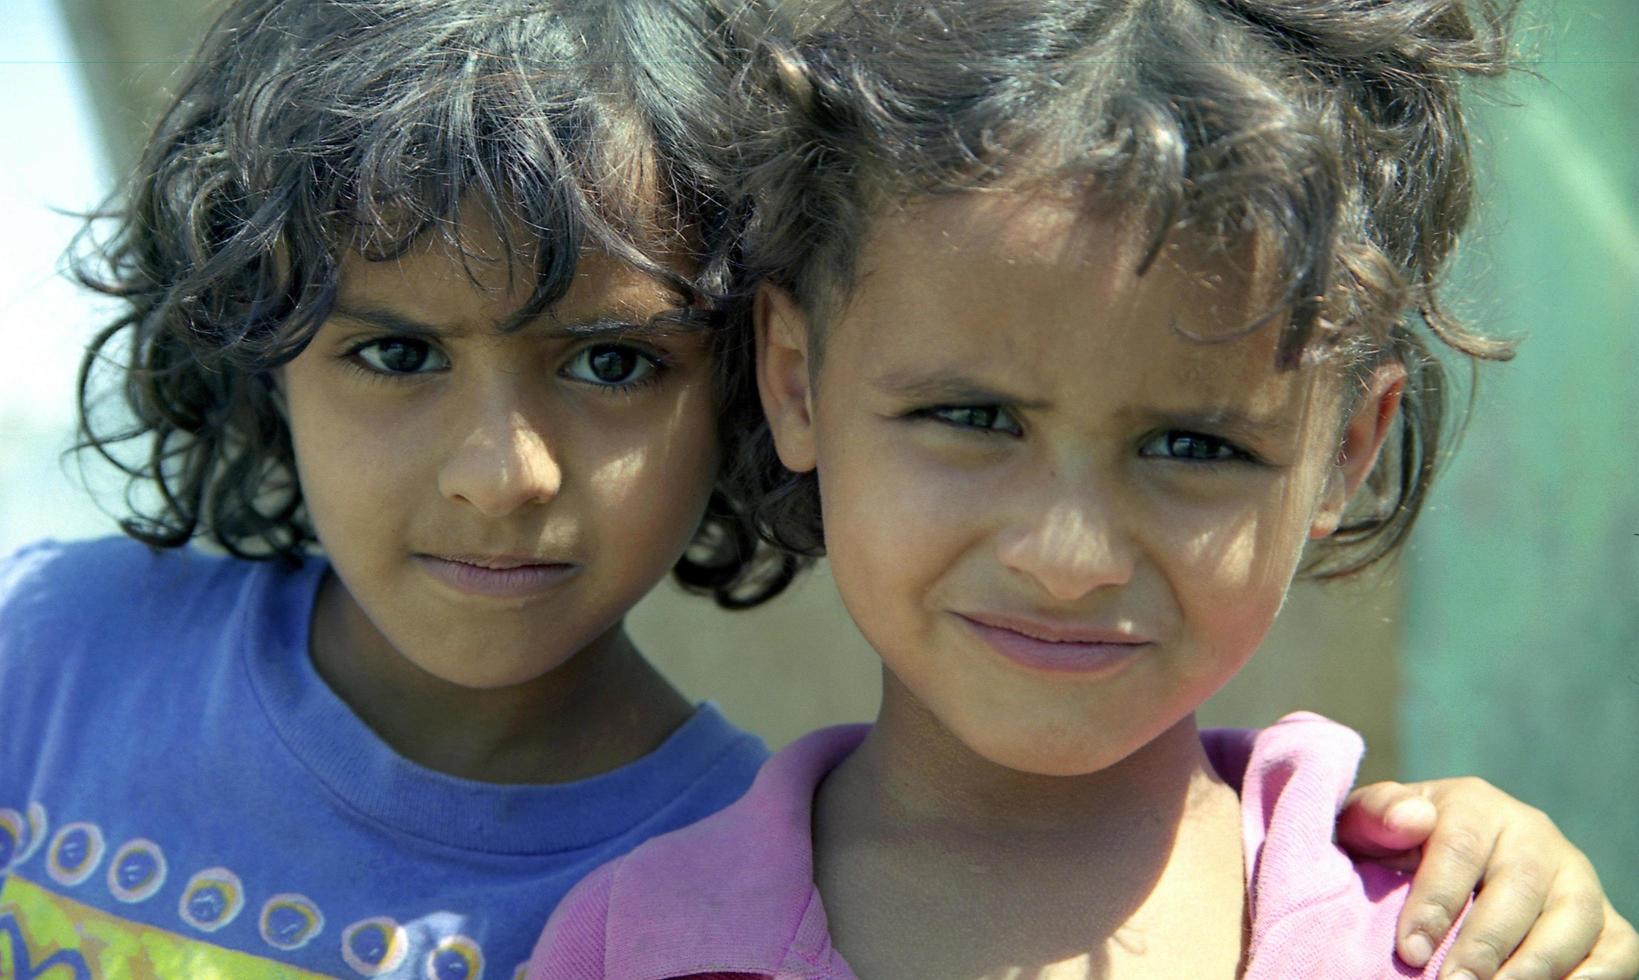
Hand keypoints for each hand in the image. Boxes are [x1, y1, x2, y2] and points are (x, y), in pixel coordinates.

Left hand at [1338, 777, 1638, 978]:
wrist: (1433, 862)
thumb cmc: (1394, 847)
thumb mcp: (1371, 826)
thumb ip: (1377, 816)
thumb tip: (1411, 818)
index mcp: (1474, 805)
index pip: (1460, 848)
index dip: (1435, 902)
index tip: (1410, 951)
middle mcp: (1533, 835)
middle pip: (1519, 886)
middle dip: (1485, 944)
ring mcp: (1574, 876)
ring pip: (1574, 917)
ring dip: (1535, 964)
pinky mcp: (1604, 919)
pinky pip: (1615, 948)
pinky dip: (1590, 977)